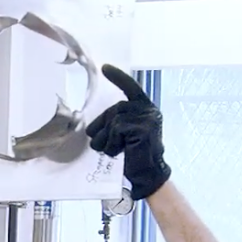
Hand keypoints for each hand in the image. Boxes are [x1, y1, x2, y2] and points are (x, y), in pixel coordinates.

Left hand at [87, 64, 170, 199]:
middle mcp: (149, 110)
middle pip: (114, 110)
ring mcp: (148, 119)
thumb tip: (91, 124)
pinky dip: (112, 144)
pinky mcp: (143, 129)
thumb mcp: (124, 134)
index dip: (118, 78)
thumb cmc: (134, 155)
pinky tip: (121, 151)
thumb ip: (116, 121)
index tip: (104, 67)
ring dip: (106, 139)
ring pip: (113, 122)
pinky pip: (116, 131)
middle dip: (102, 127)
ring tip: (115, 150)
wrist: (148, 174)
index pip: (131, 89)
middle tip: (102, 144)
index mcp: (146, 109)